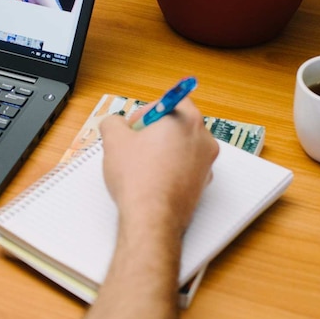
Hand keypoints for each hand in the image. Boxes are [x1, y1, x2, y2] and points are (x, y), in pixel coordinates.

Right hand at [99, 98, 217, 234]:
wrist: (151, 218)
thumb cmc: (139, 179)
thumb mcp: (114, 140)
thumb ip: (113, 122)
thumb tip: (114, 123)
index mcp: (185, 120)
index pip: (172, 100)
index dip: (149, 110)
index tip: (135, 124)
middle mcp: (203, 139)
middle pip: (178, 123)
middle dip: (155, 130)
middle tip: (135, 142)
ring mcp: (206, 163)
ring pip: (183, 146)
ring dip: (163, 149)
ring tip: (141, 163)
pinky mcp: (203, 183)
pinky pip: (186, 166)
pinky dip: (171, 168)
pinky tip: (151, 178)